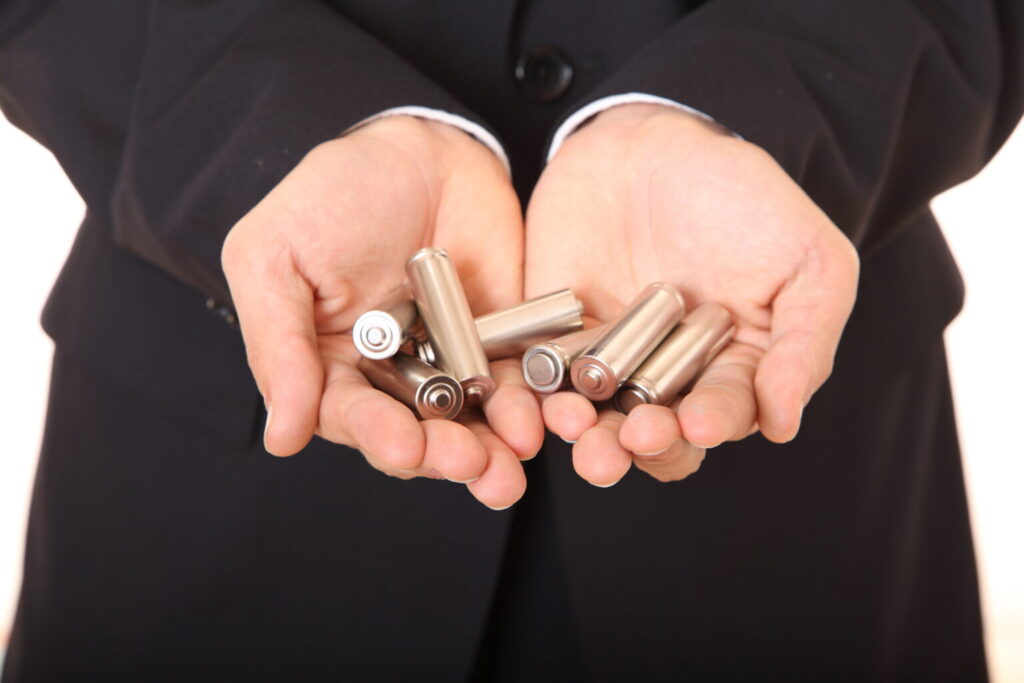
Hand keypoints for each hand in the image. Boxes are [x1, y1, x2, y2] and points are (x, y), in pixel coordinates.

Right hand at [222, 116, 540, 508]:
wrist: (419, 148)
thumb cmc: (334, 194)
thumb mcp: (275, 256)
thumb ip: (277, 344)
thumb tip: (282, 435)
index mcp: (330, 367)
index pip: (351, 418)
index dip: (377, 436)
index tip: (402, 447)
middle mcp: (390, 378)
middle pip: (416, 435)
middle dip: (441, 455)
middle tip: (467, 462)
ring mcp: (449, 366)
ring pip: (469, 425)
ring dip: (488, 452)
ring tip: (506, 468)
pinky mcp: (499, 348)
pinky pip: (516, 387)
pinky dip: (527, 410)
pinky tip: (535, 425)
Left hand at [525, 104, 858, 485]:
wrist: (652, 144)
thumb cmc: (742, 199)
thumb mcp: (808, 260)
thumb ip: (804, 342)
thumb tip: (783, 425)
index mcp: (730, 373)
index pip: (720, 417)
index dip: (711, 424)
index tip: (699, 423)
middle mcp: (666, 381)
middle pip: (653, 436)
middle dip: (643, 445)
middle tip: (632, 438)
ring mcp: (606, 366)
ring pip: (593, 420)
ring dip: (586, 436)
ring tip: (579, 429)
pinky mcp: (553, 344)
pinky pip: (539, 380)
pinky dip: (534, 398)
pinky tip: (537, 403)